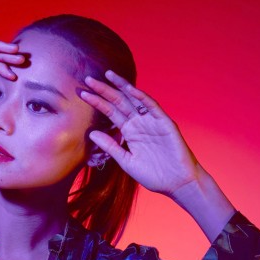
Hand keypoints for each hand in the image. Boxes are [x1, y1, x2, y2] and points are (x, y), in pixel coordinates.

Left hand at [80, 70, 199, 197]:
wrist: (177, 184)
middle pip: (119, 102)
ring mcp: (152, 121)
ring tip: (107, 75)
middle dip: (104, 90)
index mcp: (130, 132)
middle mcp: (139, 123)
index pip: (110, 112)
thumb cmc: (154, 175)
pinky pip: (152, 107)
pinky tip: (130, 89)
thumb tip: (92, 134)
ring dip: (121, 87)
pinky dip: (141, 97)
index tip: (82, 94)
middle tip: (88, 79)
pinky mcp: (165, 123)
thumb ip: (111, 147)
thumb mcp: (126, 161)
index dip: (97, 102)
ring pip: (134, 99)